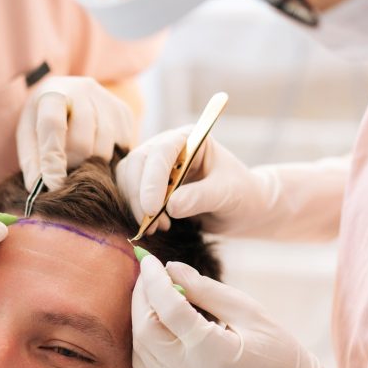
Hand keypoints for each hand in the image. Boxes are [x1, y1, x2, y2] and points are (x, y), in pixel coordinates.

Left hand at [17, 75, 133, 191]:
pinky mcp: (124, 112)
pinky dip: (108, 159)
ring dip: (91, 165)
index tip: (54, 185)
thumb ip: (31, 161)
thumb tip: (39, 189)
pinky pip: (121, 148)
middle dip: (72, 164)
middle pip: (82, 142)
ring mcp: (107, 99)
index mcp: (53, 92)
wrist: (68, 94)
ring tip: (80, 160)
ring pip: (104, 149)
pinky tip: (95, 152)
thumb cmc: (42, 118)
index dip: (53, 159)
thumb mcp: (29, 135)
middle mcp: (83, 90)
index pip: (53, 126)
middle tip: (66, 168)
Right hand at [117, 127, 276, 236]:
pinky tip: (156, 226)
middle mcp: (167, 147)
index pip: (162, 151)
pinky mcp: (147, 184)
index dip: (152, 178)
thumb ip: (201, 197)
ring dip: (134, 205)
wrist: (240, 209)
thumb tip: (171, 207)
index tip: (152, 208)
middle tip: (152, 224)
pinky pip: (128, 193)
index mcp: (190, 139)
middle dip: (139, 194)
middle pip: (138, 162)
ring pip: (127, 177)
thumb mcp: (227, 195)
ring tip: (160, 227)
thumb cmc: (240, 195)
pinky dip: (135, 211)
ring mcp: (154, 165)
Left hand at [132, 254, 306, 367]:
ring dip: (139, 315)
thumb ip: (203, 289)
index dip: (154, 280)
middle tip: (149, 272)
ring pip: (139, 346)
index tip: (147, 257)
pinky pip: (143, 362)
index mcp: (211, 351)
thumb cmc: (273, 347)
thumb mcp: (245, 309)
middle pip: (145, 329)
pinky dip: (142, 337)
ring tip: (152, 291)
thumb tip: (170, 268)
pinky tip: (154, 319)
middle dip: (141, 296)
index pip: (169, 309)